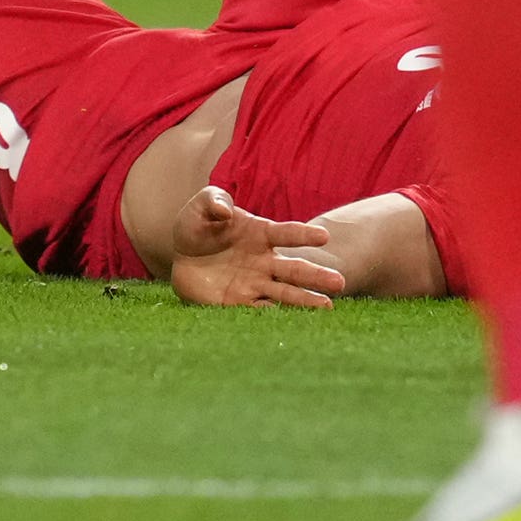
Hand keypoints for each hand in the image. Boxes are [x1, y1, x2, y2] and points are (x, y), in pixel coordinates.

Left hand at [167, 188, 343, 308]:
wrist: (180, 256)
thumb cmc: (198, 225)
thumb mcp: (203, 205)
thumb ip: (215, 201)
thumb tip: (225, 210)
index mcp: (261, 233)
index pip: (287, 233)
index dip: (304, 235)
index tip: (324, 236)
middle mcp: (264, 260)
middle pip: (294, 269)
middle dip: (316, 275)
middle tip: (339, 283)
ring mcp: (254, 282)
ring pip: (284, 293)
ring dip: (304, 299)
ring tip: (327, 306)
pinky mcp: (239, 301)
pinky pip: (258, 310)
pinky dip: (271, 314)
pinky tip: (287, 319)